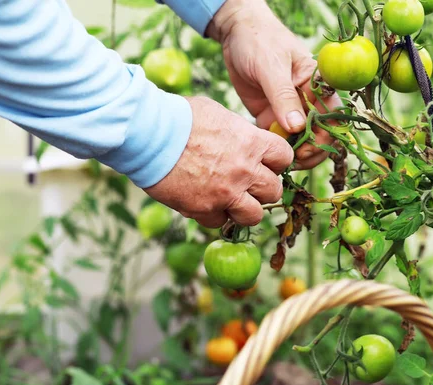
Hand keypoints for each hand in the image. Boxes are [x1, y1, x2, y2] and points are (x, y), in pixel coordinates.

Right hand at [144, 96, 293, 227]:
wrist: (148, 135)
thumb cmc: (179, 117)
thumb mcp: (218, 115)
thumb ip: (238, 132)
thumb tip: (245, 139)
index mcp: (252, 143)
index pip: (285, 158)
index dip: (276, 162)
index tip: (265, 163)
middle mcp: (245, 170)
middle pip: (274, 191)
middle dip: (262, 189)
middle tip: (247, 184)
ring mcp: (227, 193)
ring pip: (255, 215)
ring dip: (244, 209)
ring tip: (230, 199)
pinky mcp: (205, 209)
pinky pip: (221, 222)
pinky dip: (215, 215)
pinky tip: (204, 202)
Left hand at [206, 0, 341, 169]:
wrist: (235, 33)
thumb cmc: (259, 41)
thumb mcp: (271, 66)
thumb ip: (283, 96)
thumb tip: (297, 127)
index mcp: (317, 84)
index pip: (332, 114)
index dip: (326, 135)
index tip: (309, 147)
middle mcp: (306, 99)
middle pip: (319, 132)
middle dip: (311, 150)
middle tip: (294, 160)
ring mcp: (288, 109)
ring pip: (299, 139)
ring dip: (293, 153)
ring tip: (280, 161)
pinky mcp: (270, 116)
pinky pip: (277, 138)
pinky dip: (275, 149)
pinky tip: (268, 156)